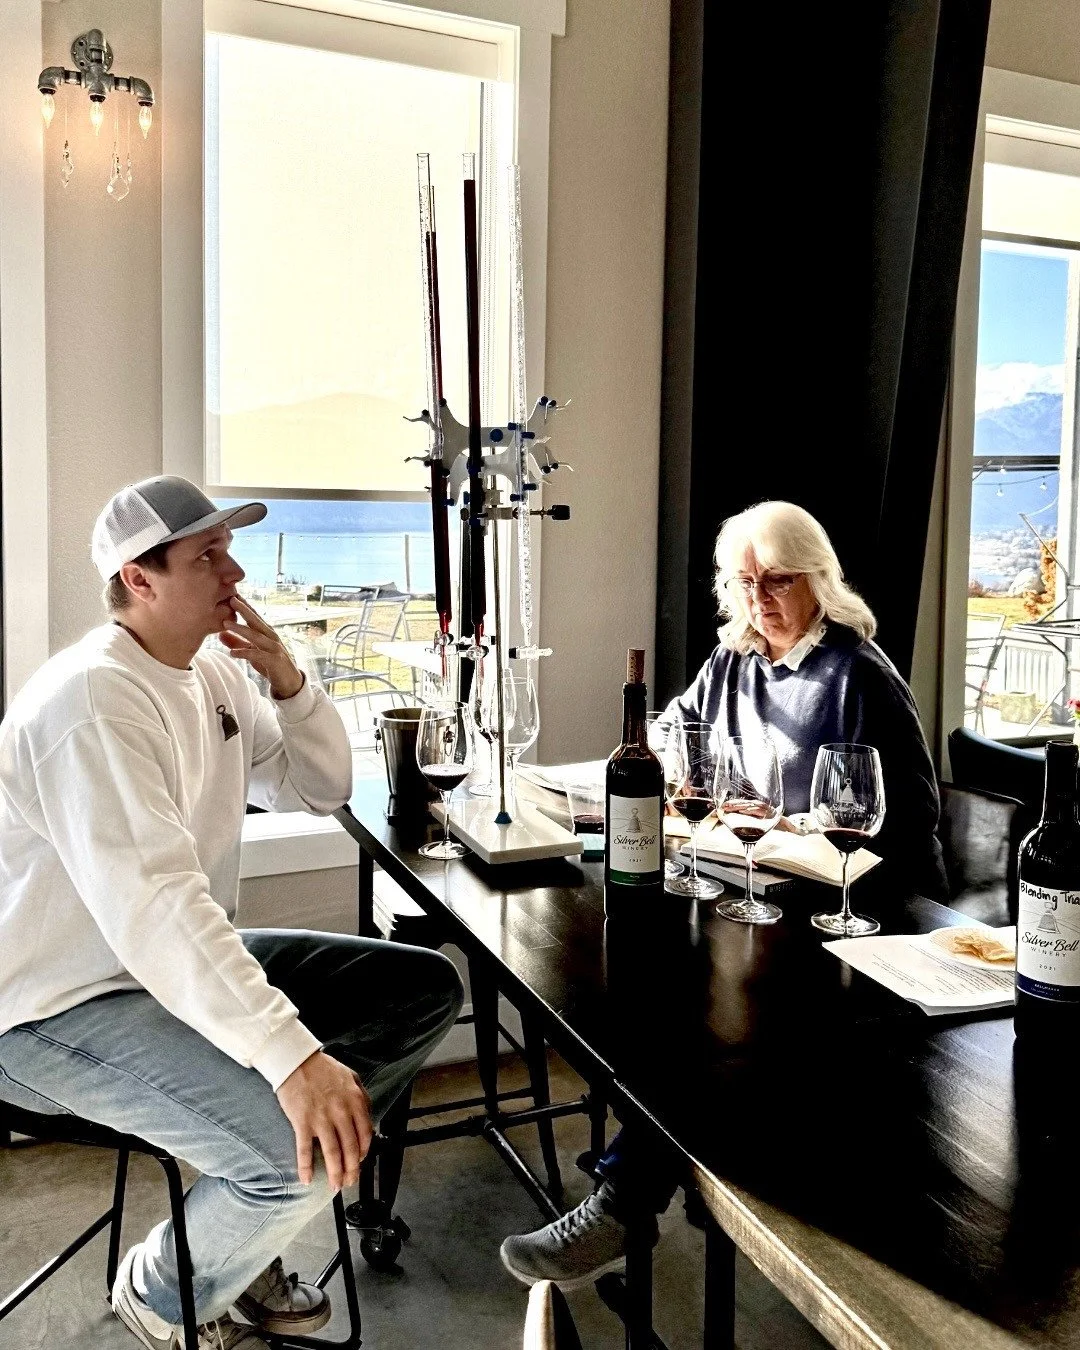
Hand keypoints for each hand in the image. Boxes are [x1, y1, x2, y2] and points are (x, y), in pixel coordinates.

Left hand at [220, 596, 304, 698]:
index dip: (244, 606)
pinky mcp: (274, 661)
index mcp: (266, 633)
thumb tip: (220, 634)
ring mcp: (274, 648)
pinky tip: (232, 653)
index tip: (233, 595)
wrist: (289, 682)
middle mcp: (271, 637)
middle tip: (232, 599)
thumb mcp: (252, 652)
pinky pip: (257, 655)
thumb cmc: (270, 664)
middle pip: (256, 621)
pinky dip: (244, 653)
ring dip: (241, 629)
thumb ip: (238, 643)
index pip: (254, 616)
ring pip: (256, 636)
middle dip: (244, 610)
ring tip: (226, 624)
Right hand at [275, 1050, 372, 1189]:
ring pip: (332, 1153)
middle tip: (349, 1181)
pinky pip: (304, 1150)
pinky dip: (306, 1168)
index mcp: (355, 1101)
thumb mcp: (352, 1077)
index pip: (365, 1134)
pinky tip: (306, 1180)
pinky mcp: (302, 1122)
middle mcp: (341, 1112)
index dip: (364, 1152)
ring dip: (335, 1173)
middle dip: (352, 1170)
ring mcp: (321, 1118)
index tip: (360, 1162)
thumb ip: (362, 1097)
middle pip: (351, 1148)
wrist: (296, 1060)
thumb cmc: (323, 1068)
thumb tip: (368, 1117)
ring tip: (335, 1186)